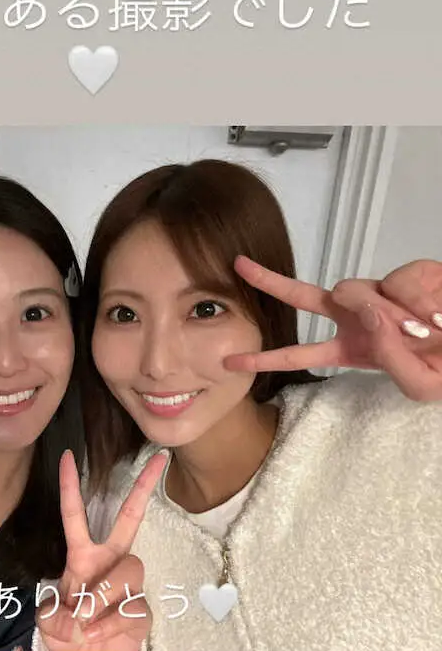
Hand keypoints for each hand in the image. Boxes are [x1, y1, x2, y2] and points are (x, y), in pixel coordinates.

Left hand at [37, 449, 166, 650]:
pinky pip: (133, 608)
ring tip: (84, 620)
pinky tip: (97, 636)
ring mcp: (130, 586)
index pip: (74, 516)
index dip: (70, 487)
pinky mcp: (142, 611)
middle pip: (131, 520)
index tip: (67, 456)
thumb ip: (54, 614)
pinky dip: (109, 625)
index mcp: (82, 557)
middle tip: (156, 462)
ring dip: (103, 594)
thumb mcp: (48, 622)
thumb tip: (78, 615)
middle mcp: (110, 563)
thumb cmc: (67, 636)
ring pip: (129, 570)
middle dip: (143, 488)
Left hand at [223, 256, 441, 400]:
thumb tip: (368, 310)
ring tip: (422, 331)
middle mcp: (358, 316)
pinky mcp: (408, 274)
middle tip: (238, 267)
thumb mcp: (421, 383)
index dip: (266, 357)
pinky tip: (438, 314)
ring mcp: (381, 292)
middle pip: (305, 297)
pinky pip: (399, 282)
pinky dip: (421, 301)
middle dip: (270, 282)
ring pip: (354, 291)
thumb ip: (391, 358)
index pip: (301, 353)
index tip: (230, 360)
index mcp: (353, 348)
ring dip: (383, 314)